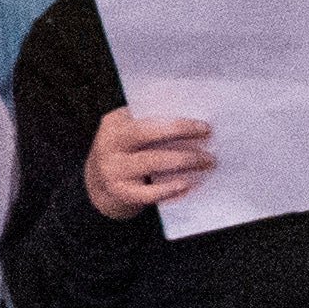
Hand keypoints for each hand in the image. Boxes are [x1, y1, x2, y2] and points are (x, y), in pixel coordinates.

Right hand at [84, 105, 212, 219]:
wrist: (99, 183)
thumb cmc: (127, 152)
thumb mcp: (131, 133)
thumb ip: (153, 125)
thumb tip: (194, 125)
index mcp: (115, 123)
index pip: (147, 115)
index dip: (178, 121)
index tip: (204, 125)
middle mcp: (110, 144)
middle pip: (148, 134)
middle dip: (182, 133)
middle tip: (209, 138)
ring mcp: (113, 169)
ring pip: (154, 161)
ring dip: (185, 160)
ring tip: (207, 161)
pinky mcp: (121, 192)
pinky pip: (151, 192)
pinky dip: (172, 188)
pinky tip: (188, 185)